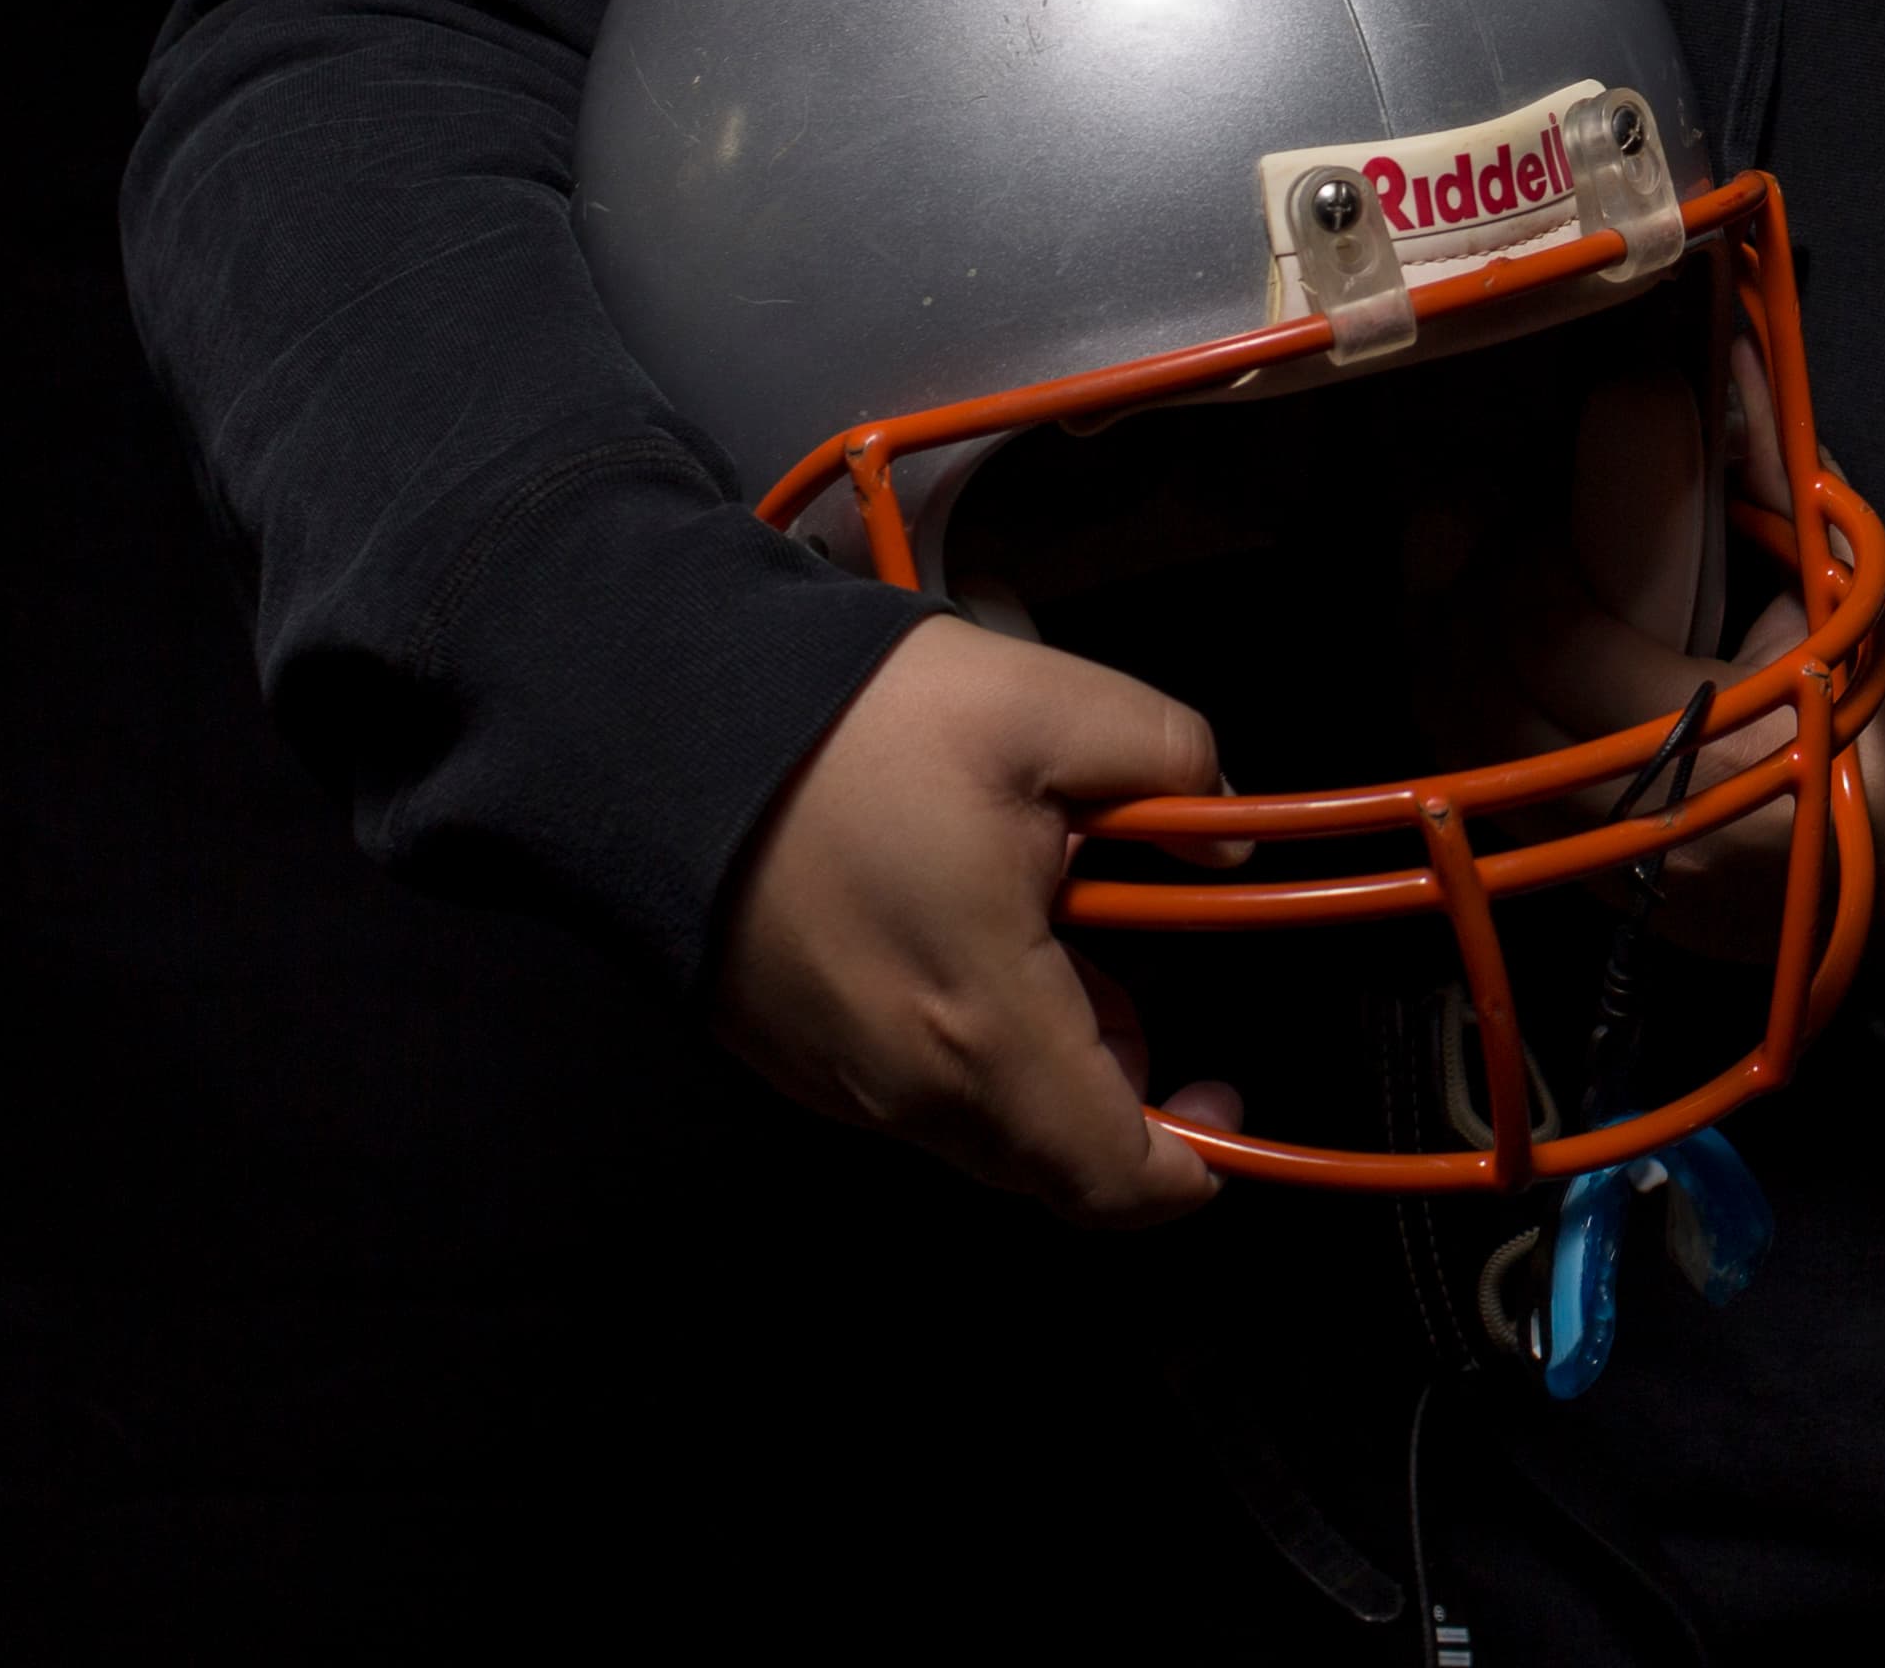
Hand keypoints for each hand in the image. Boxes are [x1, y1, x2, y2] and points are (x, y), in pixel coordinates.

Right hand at [712, 614, 1242, 1223]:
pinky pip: (909, 1086)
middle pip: (1046, 1162)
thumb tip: (1226, 832)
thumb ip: (1175, 762)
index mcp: (982, 1029)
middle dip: (1117, 1087)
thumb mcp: (1054, 704)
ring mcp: (835, 1080)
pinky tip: (970, 921)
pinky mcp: (788, 1054)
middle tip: (1133, 957)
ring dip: (1042, 1056)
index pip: (1110, 1180)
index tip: (1226, 1093)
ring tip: (1053, 915)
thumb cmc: (853, 725)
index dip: (1193, 1163)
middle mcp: (902, 1089)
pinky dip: (967, 1037)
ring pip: (978, 1125)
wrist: (658, 723)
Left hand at [1453, 338, 1884, 955]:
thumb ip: (1768, 462)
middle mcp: (1665, 839)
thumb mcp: (1845, 566)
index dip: (1517, 561)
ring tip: (1459, 587)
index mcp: (1738, 744)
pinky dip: (1477, 734)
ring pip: (1475, 774)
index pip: (1557, 643)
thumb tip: (1719, 344)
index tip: (1514, 497)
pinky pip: (1503, 817)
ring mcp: (1632, 889)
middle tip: (1461, 523)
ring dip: (1451, 670)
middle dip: (1458, 606)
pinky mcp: (1615, 908)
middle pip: (1489, 712)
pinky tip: (1481, 667)